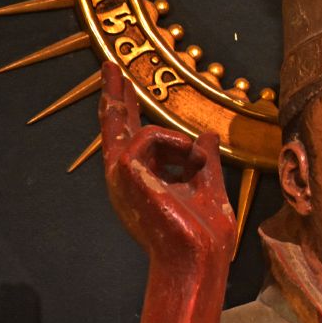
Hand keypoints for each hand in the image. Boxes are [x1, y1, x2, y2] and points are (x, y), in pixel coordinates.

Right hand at [99, 62, 235, 264]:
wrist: (200, 257)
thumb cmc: (204, 234)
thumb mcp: (210, 186)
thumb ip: (205, 159)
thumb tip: (206, 136)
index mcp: (143, 182)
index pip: (131, 139)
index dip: (125, 110)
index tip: (121, 84)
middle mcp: (126, 178)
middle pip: (115, 127)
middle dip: (116, 95)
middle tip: (111, 66)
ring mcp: (121, 176)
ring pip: (142, 131)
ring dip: (181, 144)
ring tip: (196, 167)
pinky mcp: (124, 171)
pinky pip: (149, 136)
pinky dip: (176, 145)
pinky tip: (189, 163)